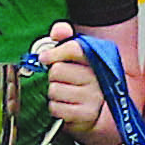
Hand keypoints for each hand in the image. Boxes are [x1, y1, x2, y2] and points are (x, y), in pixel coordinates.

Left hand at [33, 23, 109, 141]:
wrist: (96, 109)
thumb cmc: (81, 79)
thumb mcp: (75, 55)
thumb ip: (65, 37)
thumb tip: (58, 30)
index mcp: (97, 58)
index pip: (74, 49)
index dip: (54, 53)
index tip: (45, 58)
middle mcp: (99, 77)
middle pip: (57, 70)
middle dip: (53, 75)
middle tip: (61, 79)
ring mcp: (94, 97)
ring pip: (54, 90)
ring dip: (53, 92)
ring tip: (64, 92)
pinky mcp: (86, 114)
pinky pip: (56, 108)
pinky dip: (55, 107)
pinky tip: (64, 105)